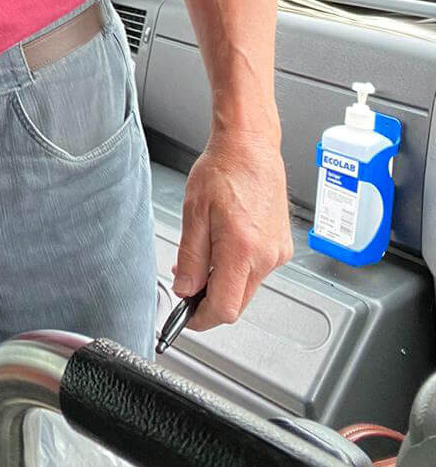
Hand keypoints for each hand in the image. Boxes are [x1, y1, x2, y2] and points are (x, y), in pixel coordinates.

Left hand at [173, 130, 292, 331]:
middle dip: (210, 299)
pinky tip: (224, 244)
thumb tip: (185, 290)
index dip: (201, 319)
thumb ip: (189, 257)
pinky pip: (258, 271)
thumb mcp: (193, 212)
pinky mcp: (282, 247)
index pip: (225, 308)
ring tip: (205, 252)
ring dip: (223, 281)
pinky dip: (238, 267)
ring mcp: (278, 253)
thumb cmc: (223, 170)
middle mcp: (266, 256)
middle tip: (187, 282)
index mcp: (242, 249)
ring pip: (247, 288)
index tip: (186, 317)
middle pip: (237, 302)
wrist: (250, 147)